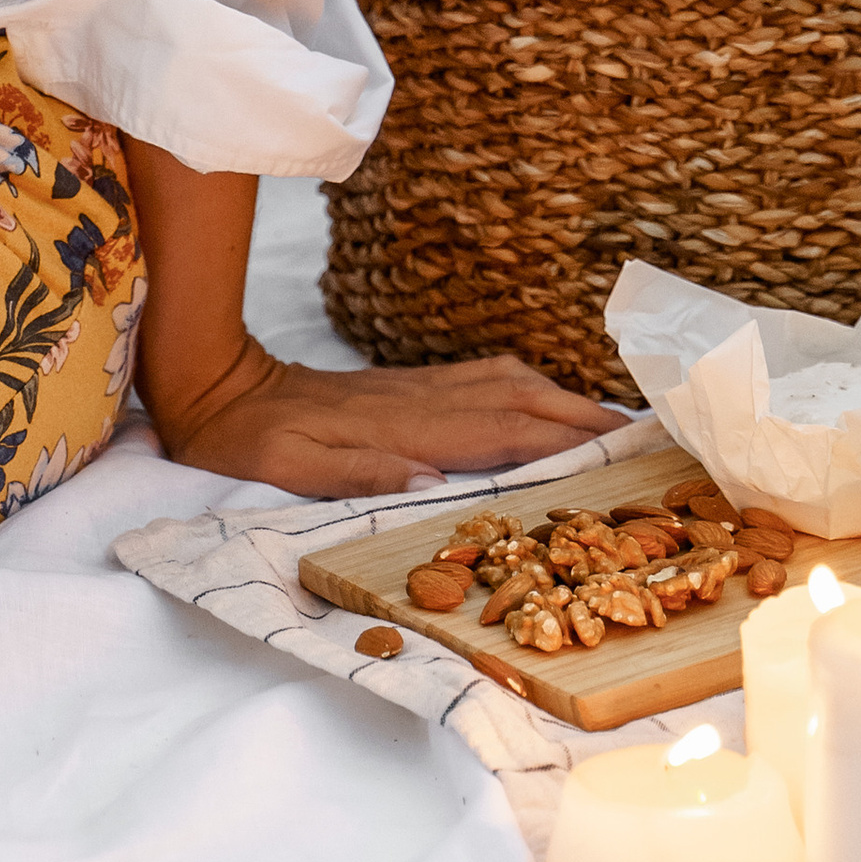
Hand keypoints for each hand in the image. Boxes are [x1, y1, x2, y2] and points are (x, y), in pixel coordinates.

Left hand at [150, 339, 608, 498]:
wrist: (218, 385)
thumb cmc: (251, 440)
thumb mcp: (290, 469)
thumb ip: (358, 472)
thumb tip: (428, 481)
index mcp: (401, 428)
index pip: (496, 431)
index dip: (557, 438)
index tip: (612, 447)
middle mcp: (419, 401)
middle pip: (518, 402)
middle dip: (581, 416)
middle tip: (642, 434)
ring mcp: (416, 388)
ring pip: (506, 383)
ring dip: (561, 398)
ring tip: (611, 420)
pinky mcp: (406, 385)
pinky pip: (482, 380)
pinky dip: (527, 388)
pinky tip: (544, 400)